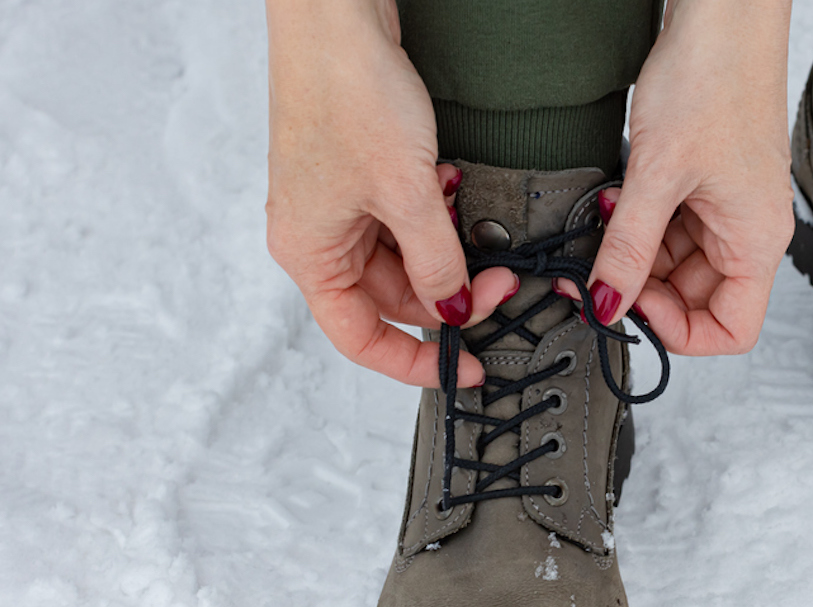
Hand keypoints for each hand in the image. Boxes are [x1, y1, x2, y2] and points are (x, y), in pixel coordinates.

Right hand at [264, 0, 516, 387]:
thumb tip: (456, 310)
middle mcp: (317, 235)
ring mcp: (337, 204)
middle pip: (393, 297)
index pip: (361, 337)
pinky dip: (437, 214)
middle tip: (504, 283)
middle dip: (452, 294)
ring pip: (406, 257)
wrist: (336, 15)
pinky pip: (406, 217)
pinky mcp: (360, 172)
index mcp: (308, 254)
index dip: (416, 362)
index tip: (470, 366)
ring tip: (481, 232)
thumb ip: (437, 263)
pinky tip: (453, 188)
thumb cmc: (345, 93)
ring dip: (449, 251)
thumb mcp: (407, 194)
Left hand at [566, 0, 794, 354]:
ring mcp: (727, 207)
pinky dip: (637, 222)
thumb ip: (628, 249)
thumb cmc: (715, 78)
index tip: (632, 305)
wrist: (723, 15)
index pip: (731, 330)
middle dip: (643, 287)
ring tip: (605, 220)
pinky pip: (670, 226)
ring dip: (634, 252)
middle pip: (695, 298)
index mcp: (756, 241)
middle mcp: (748, 230)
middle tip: (598, 265)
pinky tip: (615, 198)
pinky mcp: (705, 182)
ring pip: (675, 264)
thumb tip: (606, 304)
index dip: (678, 331)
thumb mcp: (656, 175)